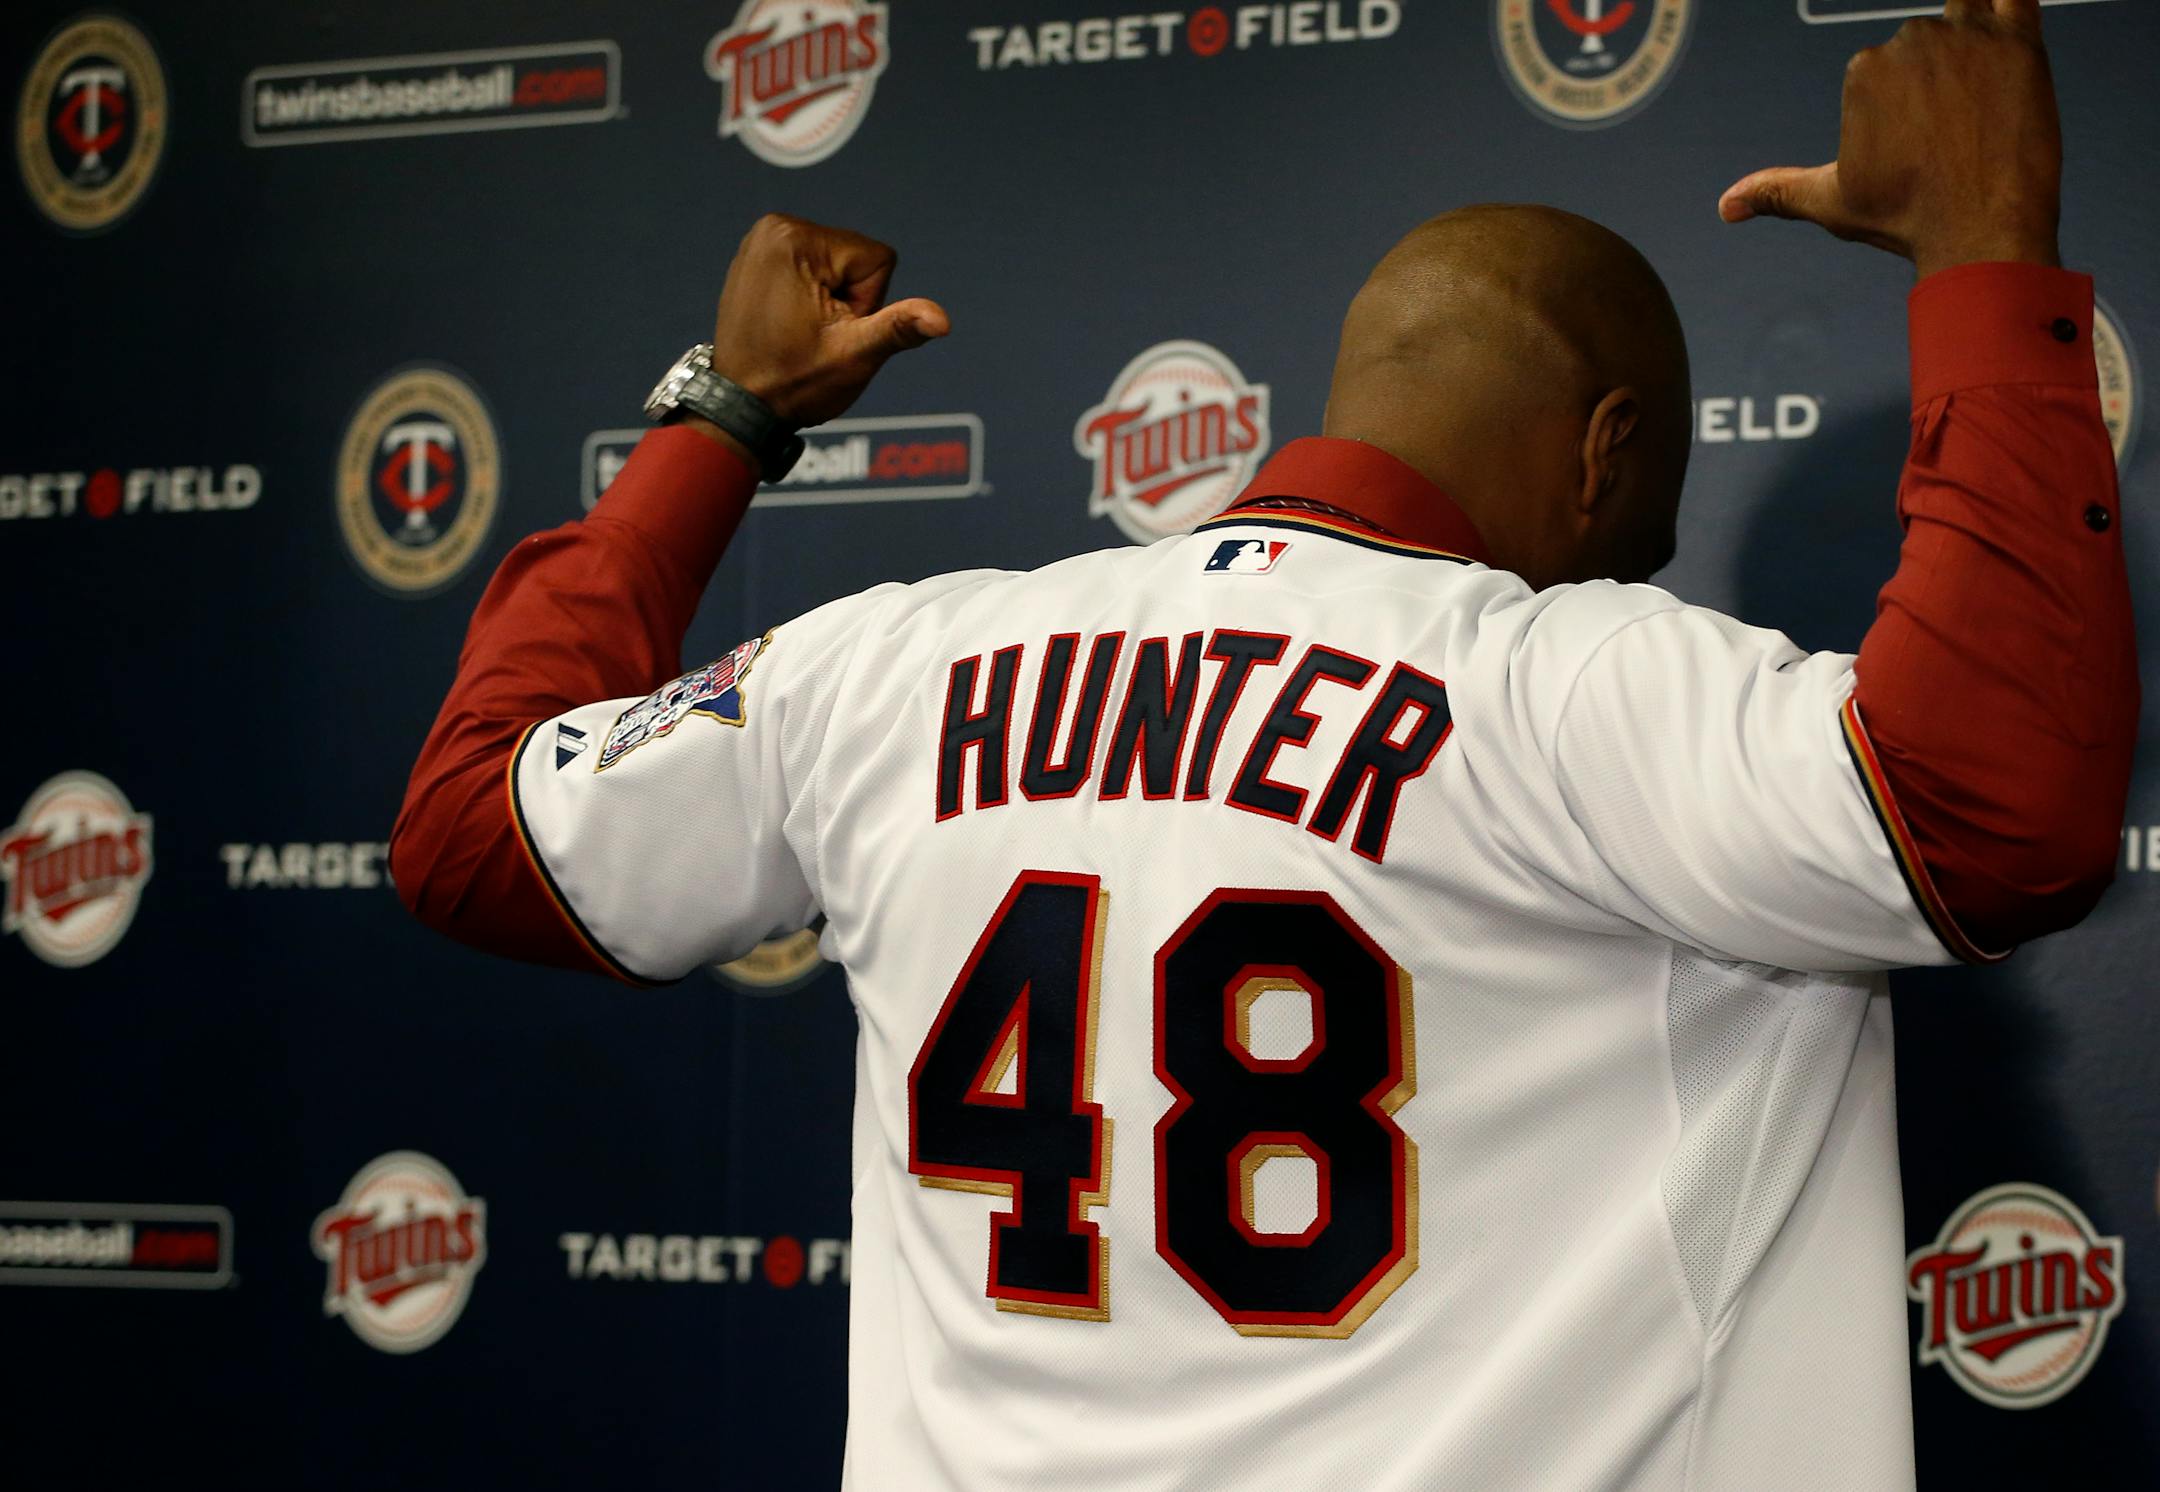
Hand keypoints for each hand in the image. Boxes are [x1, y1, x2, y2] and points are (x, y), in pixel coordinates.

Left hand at [708, 213, 949, 427]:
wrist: (741, 404)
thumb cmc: (794, 383)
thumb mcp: (854, 356)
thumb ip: (899, 329)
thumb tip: (943, 320)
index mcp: (797, 239)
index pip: (878, 260)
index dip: (868, 303)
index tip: (832, 330)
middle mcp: (776, 227)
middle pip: (857, 259)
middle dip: (849, 300)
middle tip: (815, 334)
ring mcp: (763, 239)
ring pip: (838, 265)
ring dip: (831, 300)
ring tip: (800, 330)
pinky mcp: (759, 254)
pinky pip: (813, 268)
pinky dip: (810, 294)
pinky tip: (788, 320)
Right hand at [1717, 0, 2060, 279]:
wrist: (1978, 229)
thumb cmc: (1904, 217)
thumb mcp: (1829, 202)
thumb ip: (1776, 190)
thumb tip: (1724, 207)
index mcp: (1864, 70)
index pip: (1886, 67)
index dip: (1904, 107)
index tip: (1918, 147)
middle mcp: (1911, 41)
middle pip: (1927, 38)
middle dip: (1940, 75)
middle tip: (1955, 131)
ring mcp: (1968, 37)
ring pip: (1967, 12)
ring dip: (1972, 38)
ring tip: (1980, 93)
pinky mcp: (2019, 42)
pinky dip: (2006, 2)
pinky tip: (2002, 19)